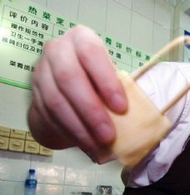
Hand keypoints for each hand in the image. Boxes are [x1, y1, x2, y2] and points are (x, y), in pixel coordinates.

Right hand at [28, 25, 126, 162]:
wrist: (68, 88)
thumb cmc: (99, 79)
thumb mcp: (111, 77)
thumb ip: (120, 88)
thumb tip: (140, 114)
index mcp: (81, 39)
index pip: (91, 54)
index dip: (107, 81)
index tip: (122, 107)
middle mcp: (57, 51)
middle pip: (69, 78)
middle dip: (91, 110)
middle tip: (108, 135)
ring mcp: (41, 73)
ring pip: (56, 101)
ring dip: (79, 127)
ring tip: (98, 145)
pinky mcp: (34, 96)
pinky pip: (49, 117)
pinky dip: (69, 133)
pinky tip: (85, 145)